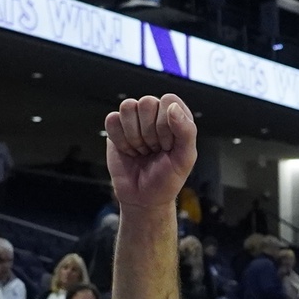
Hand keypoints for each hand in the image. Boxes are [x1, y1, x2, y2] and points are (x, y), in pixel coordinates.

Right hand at [104, 94, 197, 211]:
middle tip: (154, 150)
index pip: (168, 101)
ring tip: (142, 150)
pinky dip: (120, 140)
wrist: (143, 197)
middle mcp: (156, 114)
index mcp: (177, 117)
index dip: (165, 124)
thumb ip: (186, 131)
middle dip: (149, 132)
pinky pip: (112, 120)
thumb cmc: (167, 179)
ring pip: (128, 107)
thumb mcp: (185, 158)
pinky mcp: (116, 128)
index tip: (167, 145)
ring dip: (134, 135)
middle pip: (146, 102)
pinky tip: (129, 151)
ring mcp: (135, 120)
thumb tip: (172, 107)